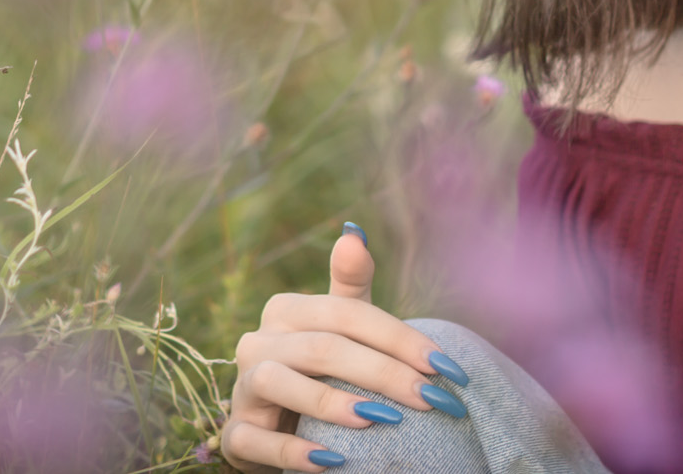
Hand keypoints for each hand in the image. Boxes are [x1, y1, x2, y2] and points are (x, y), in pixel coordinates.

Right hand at [220, 223, 469, 471]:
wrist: (280, 424)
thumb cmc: (320, 368)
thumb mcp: (339, 326)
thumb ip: (350, 284)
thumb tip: (354, 232)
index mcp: (286, 310)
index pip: (347, 313)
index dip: (399, 338)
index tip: (446, 367)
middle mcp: (257, 342)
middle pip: (322, 347)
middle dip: (383, 373)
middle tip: (432, 399)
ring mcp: (242, 388)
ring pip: (279, 382)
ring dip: (330, 402)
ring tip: (378, 420)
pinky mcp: (236, 434)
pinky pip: (255, 440)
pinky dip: (292, 450)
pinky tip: (331, 461)